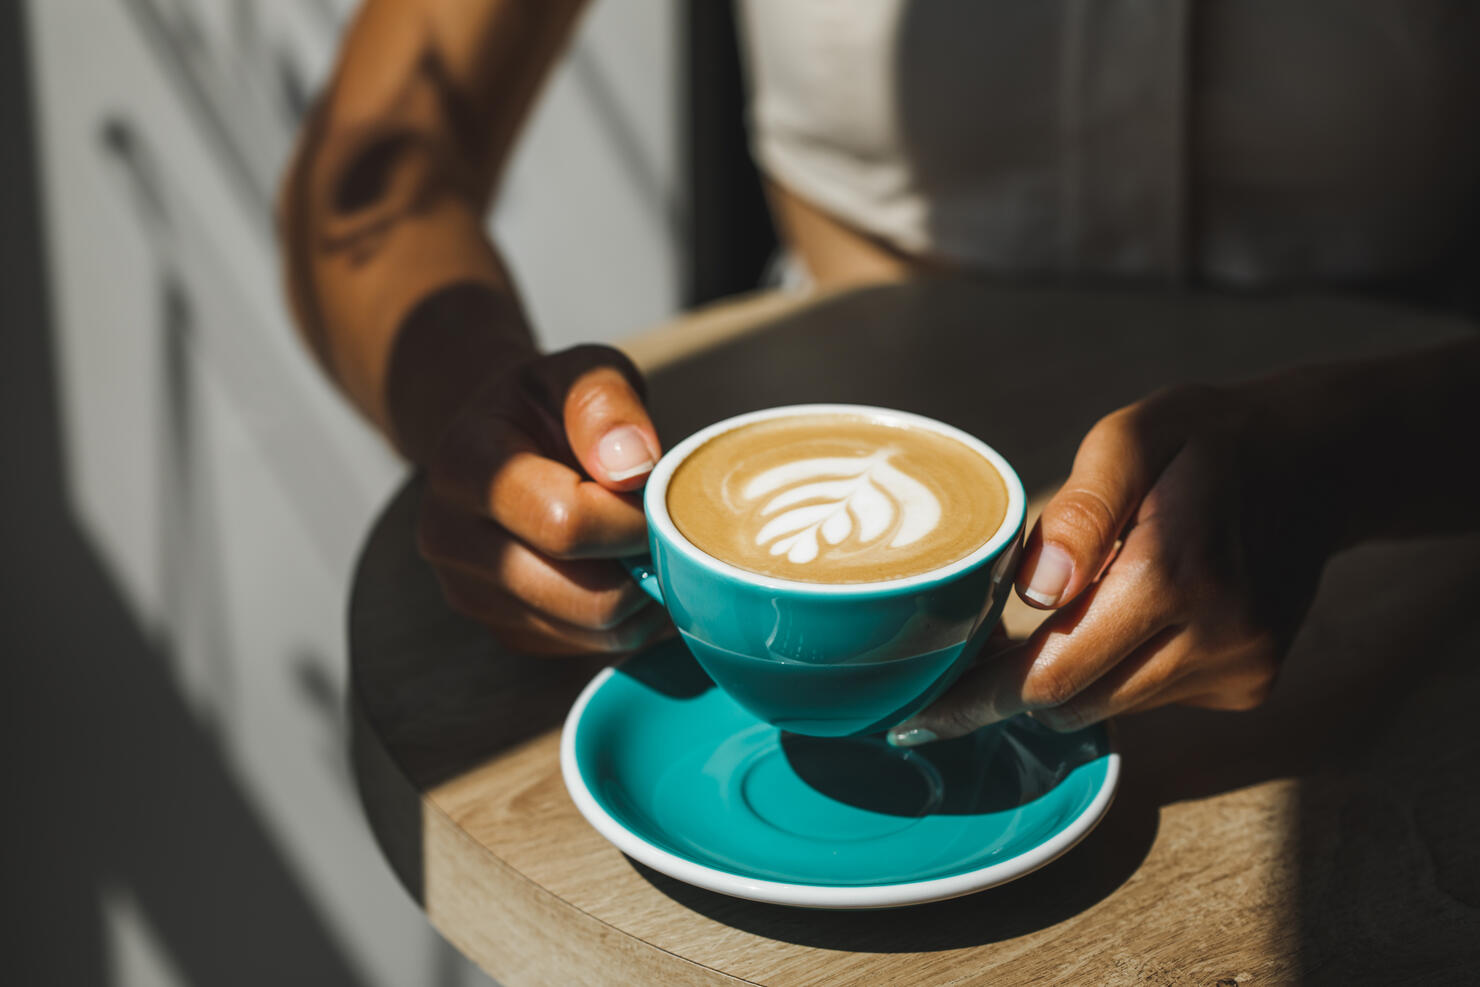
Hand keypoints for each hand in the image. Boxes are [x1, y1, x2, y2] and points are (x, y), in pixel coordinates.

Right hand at [415, 344, 673, 654]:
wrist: (499, 441)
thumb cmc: (550, 405)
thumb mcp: (581, 371)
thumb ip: (605, 402)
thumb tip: (631, 466)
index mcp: (464, 464)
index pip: (566, 522)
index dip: (631, 518)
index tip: (651, 494)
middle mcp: (448, 537)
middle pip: (585, 594)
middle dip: (642, 564)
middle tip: (657, 527)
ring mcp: (467, 592)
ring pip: (592, 631)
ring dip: (640, 598)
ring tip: (641, 546)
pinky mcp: (499, 630)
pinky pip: (586, 648)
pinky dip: (622, 620)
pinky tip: (618, 569)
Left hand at [890, 380, 1335, 743]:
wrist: (1317, 461)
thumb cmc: (1203, 440)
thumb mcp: (1131, 438)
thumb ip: (1081, 511)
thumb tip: (1035, 592)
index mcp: (1173, 574)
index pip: (1054, 674)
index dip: (981, 698)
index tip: (922, 718)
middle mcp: (1214, 636)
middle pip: (1074, 702)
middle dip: (1017, 685)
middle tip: (980, 648)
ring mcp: (1239, 668)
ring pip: (1112, 706)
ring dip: (1075, 672)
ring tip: (1073, 608)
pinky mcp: (1250, 684)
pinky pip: (1153, 698)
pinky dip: (1124, 668)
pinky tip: (1136, 612)